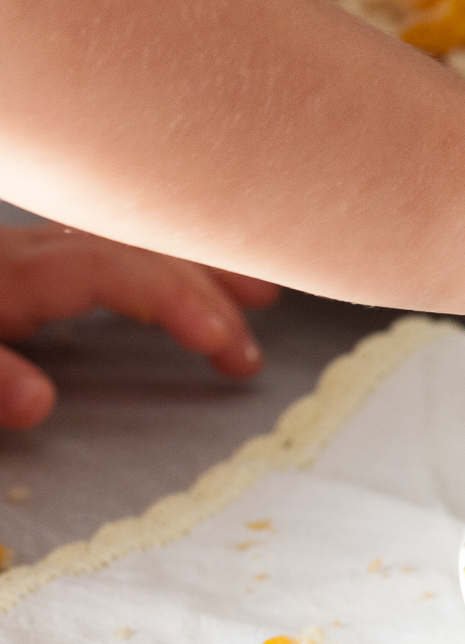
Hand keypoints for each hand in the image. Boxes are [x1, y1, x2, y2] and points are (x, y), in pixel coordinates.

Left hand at [0, 224, 277, 428]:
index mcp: (11, 276)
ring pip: (136, 241)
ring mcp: (36, 251)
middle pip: (139, 253)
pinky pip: (119, 246)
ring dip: (203, 269)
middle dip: (205, 297)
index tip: (220, 340)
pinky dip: (170, 258)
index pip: (110, 267)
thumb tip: (38, 402)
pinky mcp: (33, 261)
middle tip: (248, 355)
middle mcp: (34, 253)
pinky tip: (198, 270)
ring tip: (261, 295)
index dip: (172, 296)